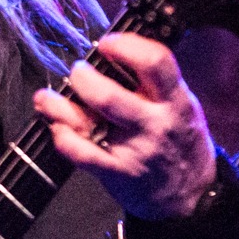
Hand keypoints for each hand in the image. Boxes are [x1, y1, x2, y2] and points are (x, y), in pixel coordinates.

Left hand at [32, 33, 216, 220]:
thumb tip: (114, 50)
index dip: (127, 45)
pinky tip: (57, 126)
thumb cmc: (180, 141)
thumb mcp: (182, 105)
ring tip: (49, 97)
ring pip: (88, 122)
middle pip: (108, 95)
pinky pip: (80, 153)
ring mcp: (133, 149)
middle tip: (78, 71)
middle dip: (83, 77)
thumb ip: (154, 82)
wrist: (189, 195)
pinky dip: (62, 136)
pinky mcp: (115, 172)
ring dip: (60, 105)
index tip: (108, 43)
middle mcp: (154, 124)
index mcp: (175, 100)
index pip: (156, 63)